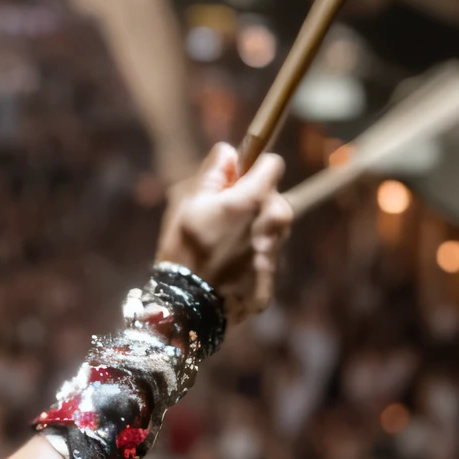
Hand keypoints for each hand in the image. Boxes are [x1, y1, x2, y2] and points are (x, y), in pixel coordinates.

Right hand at [155, 141, 291, 325]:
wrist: (187, 307)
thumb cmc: (183, 248)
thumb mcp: (188, 203)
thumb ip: (213, 173)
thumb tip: (230, 151)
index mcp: (253, 200)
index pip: (274, 165)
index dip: (255, 167)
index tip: (238, 178)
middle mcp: (273, 224)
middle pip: (275, 198)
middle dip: (255, 201)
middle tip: (224, 218)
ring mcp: (275, 254)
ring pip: (273, 229)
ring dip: (256, 229)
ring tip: (224, 246)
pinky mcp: (272, 281)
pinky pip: (266, 258)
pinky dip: (252, 258)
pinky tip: (228, 269)